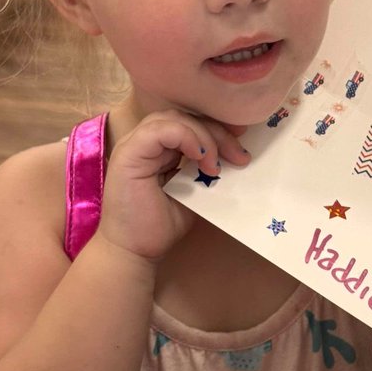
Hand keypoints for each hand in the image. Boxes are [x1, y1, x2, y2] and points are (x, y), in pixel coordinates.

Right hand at [99, 110, 248, 261]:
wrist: (134, 252)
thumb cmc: (159, 227)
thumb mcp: (193, 192)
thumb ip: (206, 171)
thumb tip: (237, 156)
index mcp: (158, 148)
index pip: (189, 123)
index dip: (216, 128)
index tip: (242, 143)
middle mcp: (144, 142)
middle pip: (184, 117)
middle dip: (216, 132)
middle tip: (239, 155)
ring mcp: (134, 145)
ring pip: (174, 119)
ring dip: (203, 136)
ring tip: (216, 164)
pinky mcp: (129, 153)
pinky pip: (160, 130)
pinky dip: (186, 137)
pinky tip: (201, 156)